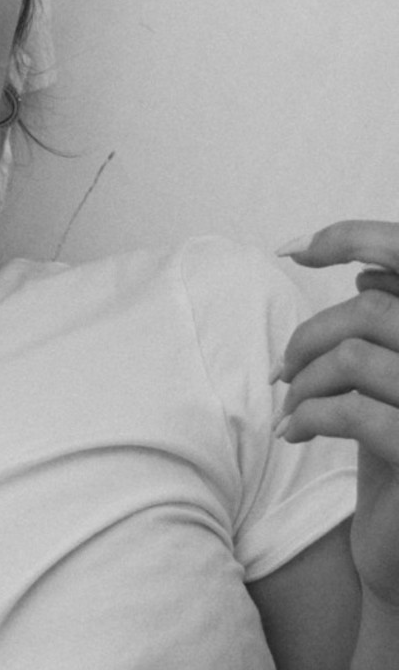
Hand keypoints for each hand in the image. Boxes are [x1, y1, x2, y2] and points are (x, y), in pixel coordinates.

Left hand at [276, 220, 398, 608]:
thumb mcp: (394, 397)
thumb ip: (392, 338)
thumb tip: (366, 278)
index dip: (352, 237)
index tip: (295, 247)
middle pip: (374, 312)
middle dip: (311, 335)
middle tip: (282, 371)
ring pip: (357, 357)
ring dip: (305, 380)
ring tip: (289, 408)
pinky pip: (356, 412)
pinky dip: (311, 416)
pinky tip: (295, 432)